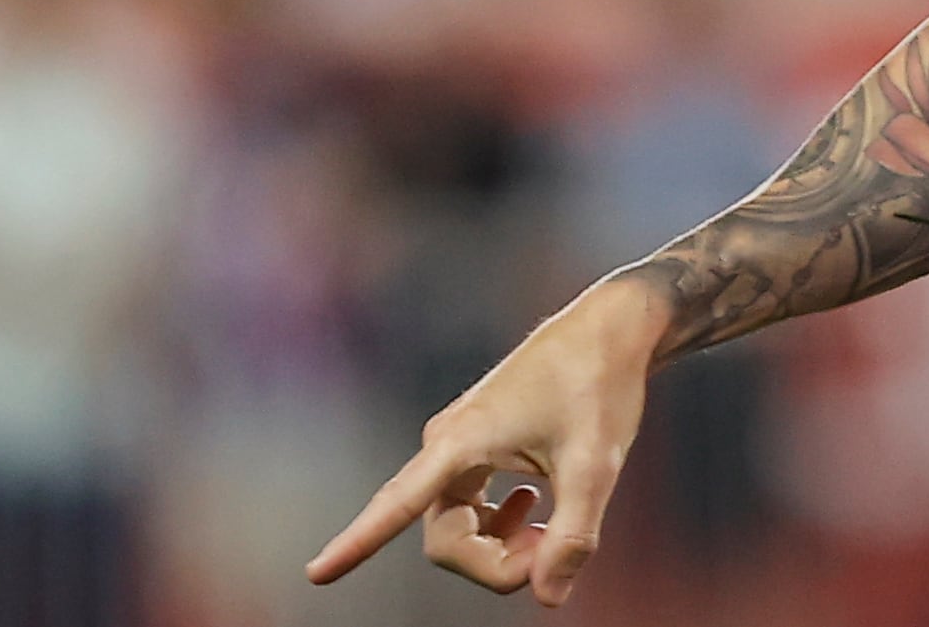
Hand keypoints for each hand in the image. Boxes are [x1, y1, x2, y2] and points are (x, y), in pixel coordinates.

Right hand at [306, 276, 664, 606]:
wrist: (613, 329)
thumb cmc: (600, 385)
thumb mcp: (597, 465)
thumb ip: (574, 536)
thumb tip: (548, 598)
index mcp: (460, 441)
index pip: (396, 504)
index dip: (356, 543)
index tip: (315, 573)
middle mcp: (447, 442)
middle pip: (448, 540)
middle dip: (497, 562)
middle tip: (556, 550)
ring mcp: (459, 443)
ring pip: (460, 527)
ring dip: (502, 544)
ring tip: (552, 530)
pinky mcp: (477, 444)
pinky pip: (470, 507)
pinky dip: (503, 523)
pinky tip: (534, 506)